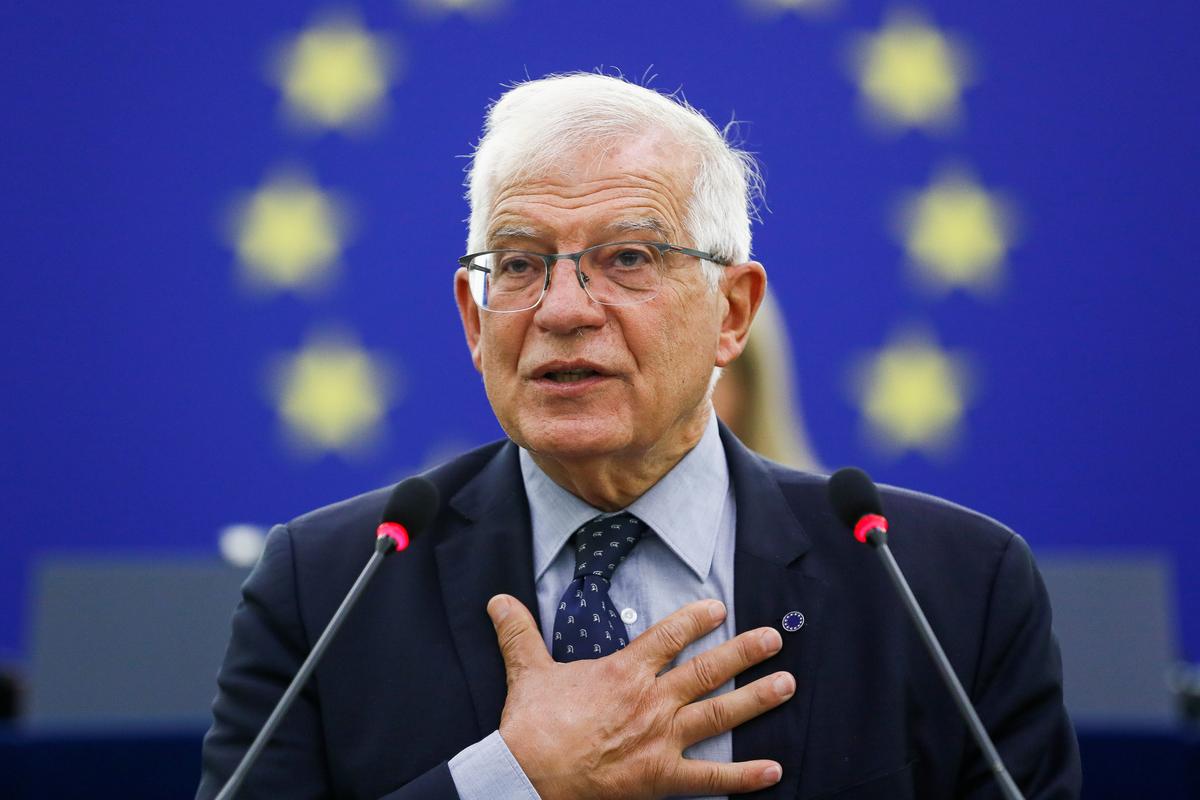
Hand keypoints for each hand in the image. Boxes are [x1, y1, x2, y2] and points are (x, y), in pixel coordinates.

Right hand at [487, 595, 793, 798]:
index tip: (719, 607)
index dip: (696, 619)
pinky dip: (744, 776)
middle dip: (744, 652)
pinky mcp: (662, 776)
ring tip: (787, 685)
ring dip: (756, 700)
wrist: (528, 773)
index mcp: (625, 672)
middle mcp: (652, 700)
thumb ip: (519, 632)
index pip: (669, 636)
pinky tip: (774, 770)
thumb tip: (497, 599)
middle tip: (774, 639)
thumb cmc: (532, 725)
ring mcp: (662, 739)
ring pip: (719, 714)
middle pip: (707, 670)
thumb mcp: (527, 670)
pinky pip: (711, 778)